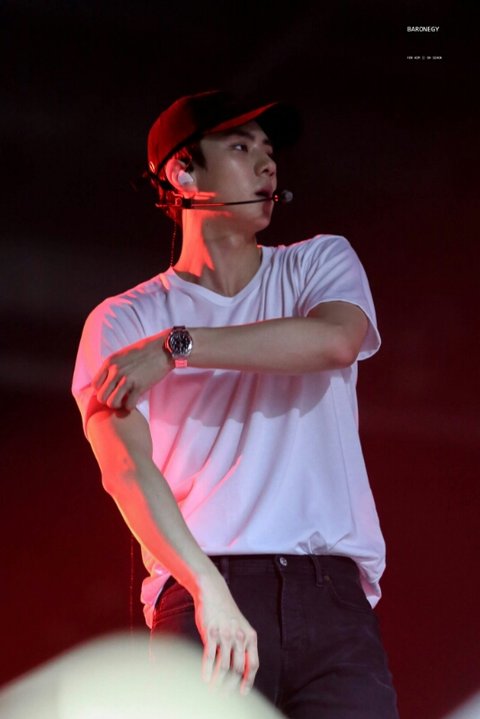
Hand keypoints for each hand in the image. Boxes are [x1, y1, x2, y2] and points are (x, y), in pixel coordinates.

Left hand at [93, 331, 170, 409]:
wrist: (164, 349)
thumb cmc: (144, 351)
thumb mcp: (122, 354)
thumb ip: (112, 366)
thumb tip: (106, 380)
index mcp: (110, 362)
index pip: (95, 385)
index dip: (102, 390)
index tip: (111, 390)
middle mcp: (115, 371)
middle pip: (101, 397)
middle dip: (109, 400)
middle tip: (118, 397)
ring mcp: (127, 379)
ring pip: (112, 403)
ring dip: (119, 405)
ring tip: (125, 400)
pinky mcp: (139, 387)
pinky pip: (128, 405)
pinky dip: (131, 406)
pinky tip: (135, 400)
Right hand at [194, 573, 258, 695]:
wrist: (214, 592)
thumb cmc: (226, 614)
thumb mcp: (240, 628)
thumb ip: (242, 647)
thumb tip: (238, 672)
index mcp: (250, 637)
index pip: (252, 665)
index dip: (248, 682)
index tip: (242, 693)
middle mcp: (239, 637)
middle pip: (237, 669)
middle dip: (231, 686)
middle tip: (223, 695)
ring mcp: (225, 634)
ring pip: (223, 666)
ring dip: (218, 682)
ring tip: (213, 689)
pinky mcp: (211, 632)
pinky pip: (209, 657)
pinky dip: (207, 671)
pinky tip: (204, 679)